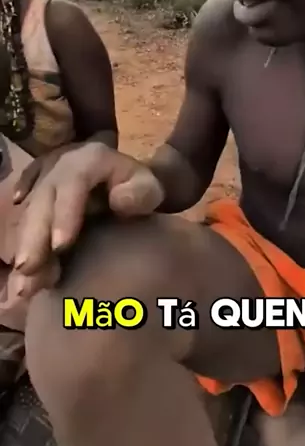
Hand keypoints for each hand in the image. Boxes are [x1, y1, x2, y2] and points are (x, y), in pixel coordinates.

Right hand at [13, 142, 164, 290]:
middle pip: (42, 200)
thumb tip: (119, 202)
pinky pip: (20, 218)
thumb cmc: (136, 189)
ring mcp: (41, 181)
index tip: (60, 246)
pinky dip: (20, 247)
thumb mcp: (148, 187)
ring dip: (25, 249)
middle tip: (28, 270)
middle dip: (34, 236)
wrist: (119, 183)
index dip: (64, 212)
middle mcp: (59, 168)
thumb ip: (141, 194)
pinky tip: (15, 271)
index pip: (73, 182)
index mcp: (89, 160)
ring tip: (23, 285)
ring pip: (28, 214)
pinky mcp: (31, 197)